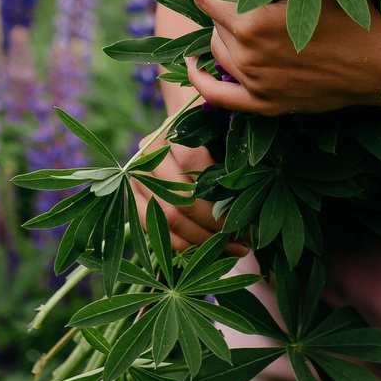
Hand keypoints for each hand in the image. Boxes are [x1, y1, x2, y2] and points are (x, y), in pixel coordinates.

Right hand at [135, 134, 240, 254]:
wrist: (178, 130)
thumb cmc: (208, 132)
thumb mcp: (221, 133)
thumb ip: (231, 156)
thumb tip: (247, 195)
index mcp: (172, 130)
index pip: (193, 163)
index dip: (217, 194)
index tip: (242, 216)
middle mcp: (149, 152)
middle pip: (180, 198)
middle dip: (211, 225)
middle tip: (238, 241)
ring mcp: (137, 175)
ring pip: (166, 217)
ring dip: (198, 239)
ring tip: (226, 247)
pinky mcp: (132, 194)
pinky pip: (152, 226)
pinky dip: (178, 242)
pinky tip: (201, 249)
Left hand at [183, 0, 380, 116]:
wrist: (380, 67)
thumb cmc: (348, 16)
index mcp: (253, 24)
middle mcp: (247, 58)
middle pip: (213, 21)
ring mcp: (254, 86)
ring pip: (216, 50)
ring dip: (220, 29)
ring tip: (237, 14)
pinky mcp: (265, 105)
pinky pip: (218, 97)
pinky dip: (201, 81)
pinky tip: (197, 66)